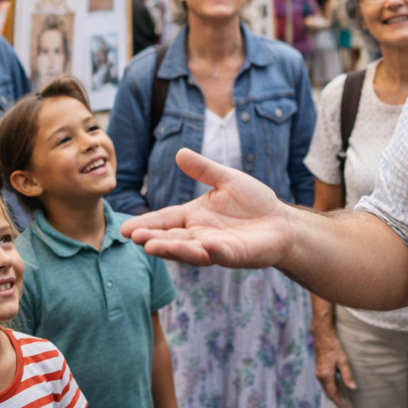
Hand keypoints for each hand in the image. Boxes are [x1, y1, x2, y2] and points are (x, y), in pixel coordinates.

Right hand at [123, 149, 296, 268]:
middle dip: (153, 239)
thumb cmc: (253, 202)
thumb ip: (204, 169)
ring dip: (174, 250)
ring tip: (154, 246)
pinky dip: (214, 252)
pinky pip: (223, 254)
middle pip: (172, 239)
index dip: (146, 224)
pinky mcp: (236, 255)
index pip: (165, 220)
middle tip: (135, 239)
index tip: (126, 229)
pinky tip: (206, 246)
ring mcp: (216, 248)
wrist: (281, 222)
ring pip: (191, 251)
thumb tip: (180, 153)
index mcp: (193, 217)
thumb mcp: (226, 179)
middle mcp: (199, 235)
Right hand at [311, 324, 355, 407]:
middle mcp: (320, 376)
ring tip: (342, 398)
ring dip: (333, 393)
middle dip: (336, 399)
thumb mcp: (343, 361)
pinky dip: (330, 387)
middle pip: (328, 392)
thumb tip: (352, 388)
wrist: (322, 337)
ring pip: (326, 387)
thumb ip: (347, 375)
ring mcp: (318, 373)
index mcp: (325, 376)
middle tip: (345, 406)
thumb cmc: (333, 347)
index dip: (338, 403)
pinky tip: (337, 386)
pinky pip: (324, 382)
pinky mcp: (318, 369)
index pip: (332, 394)